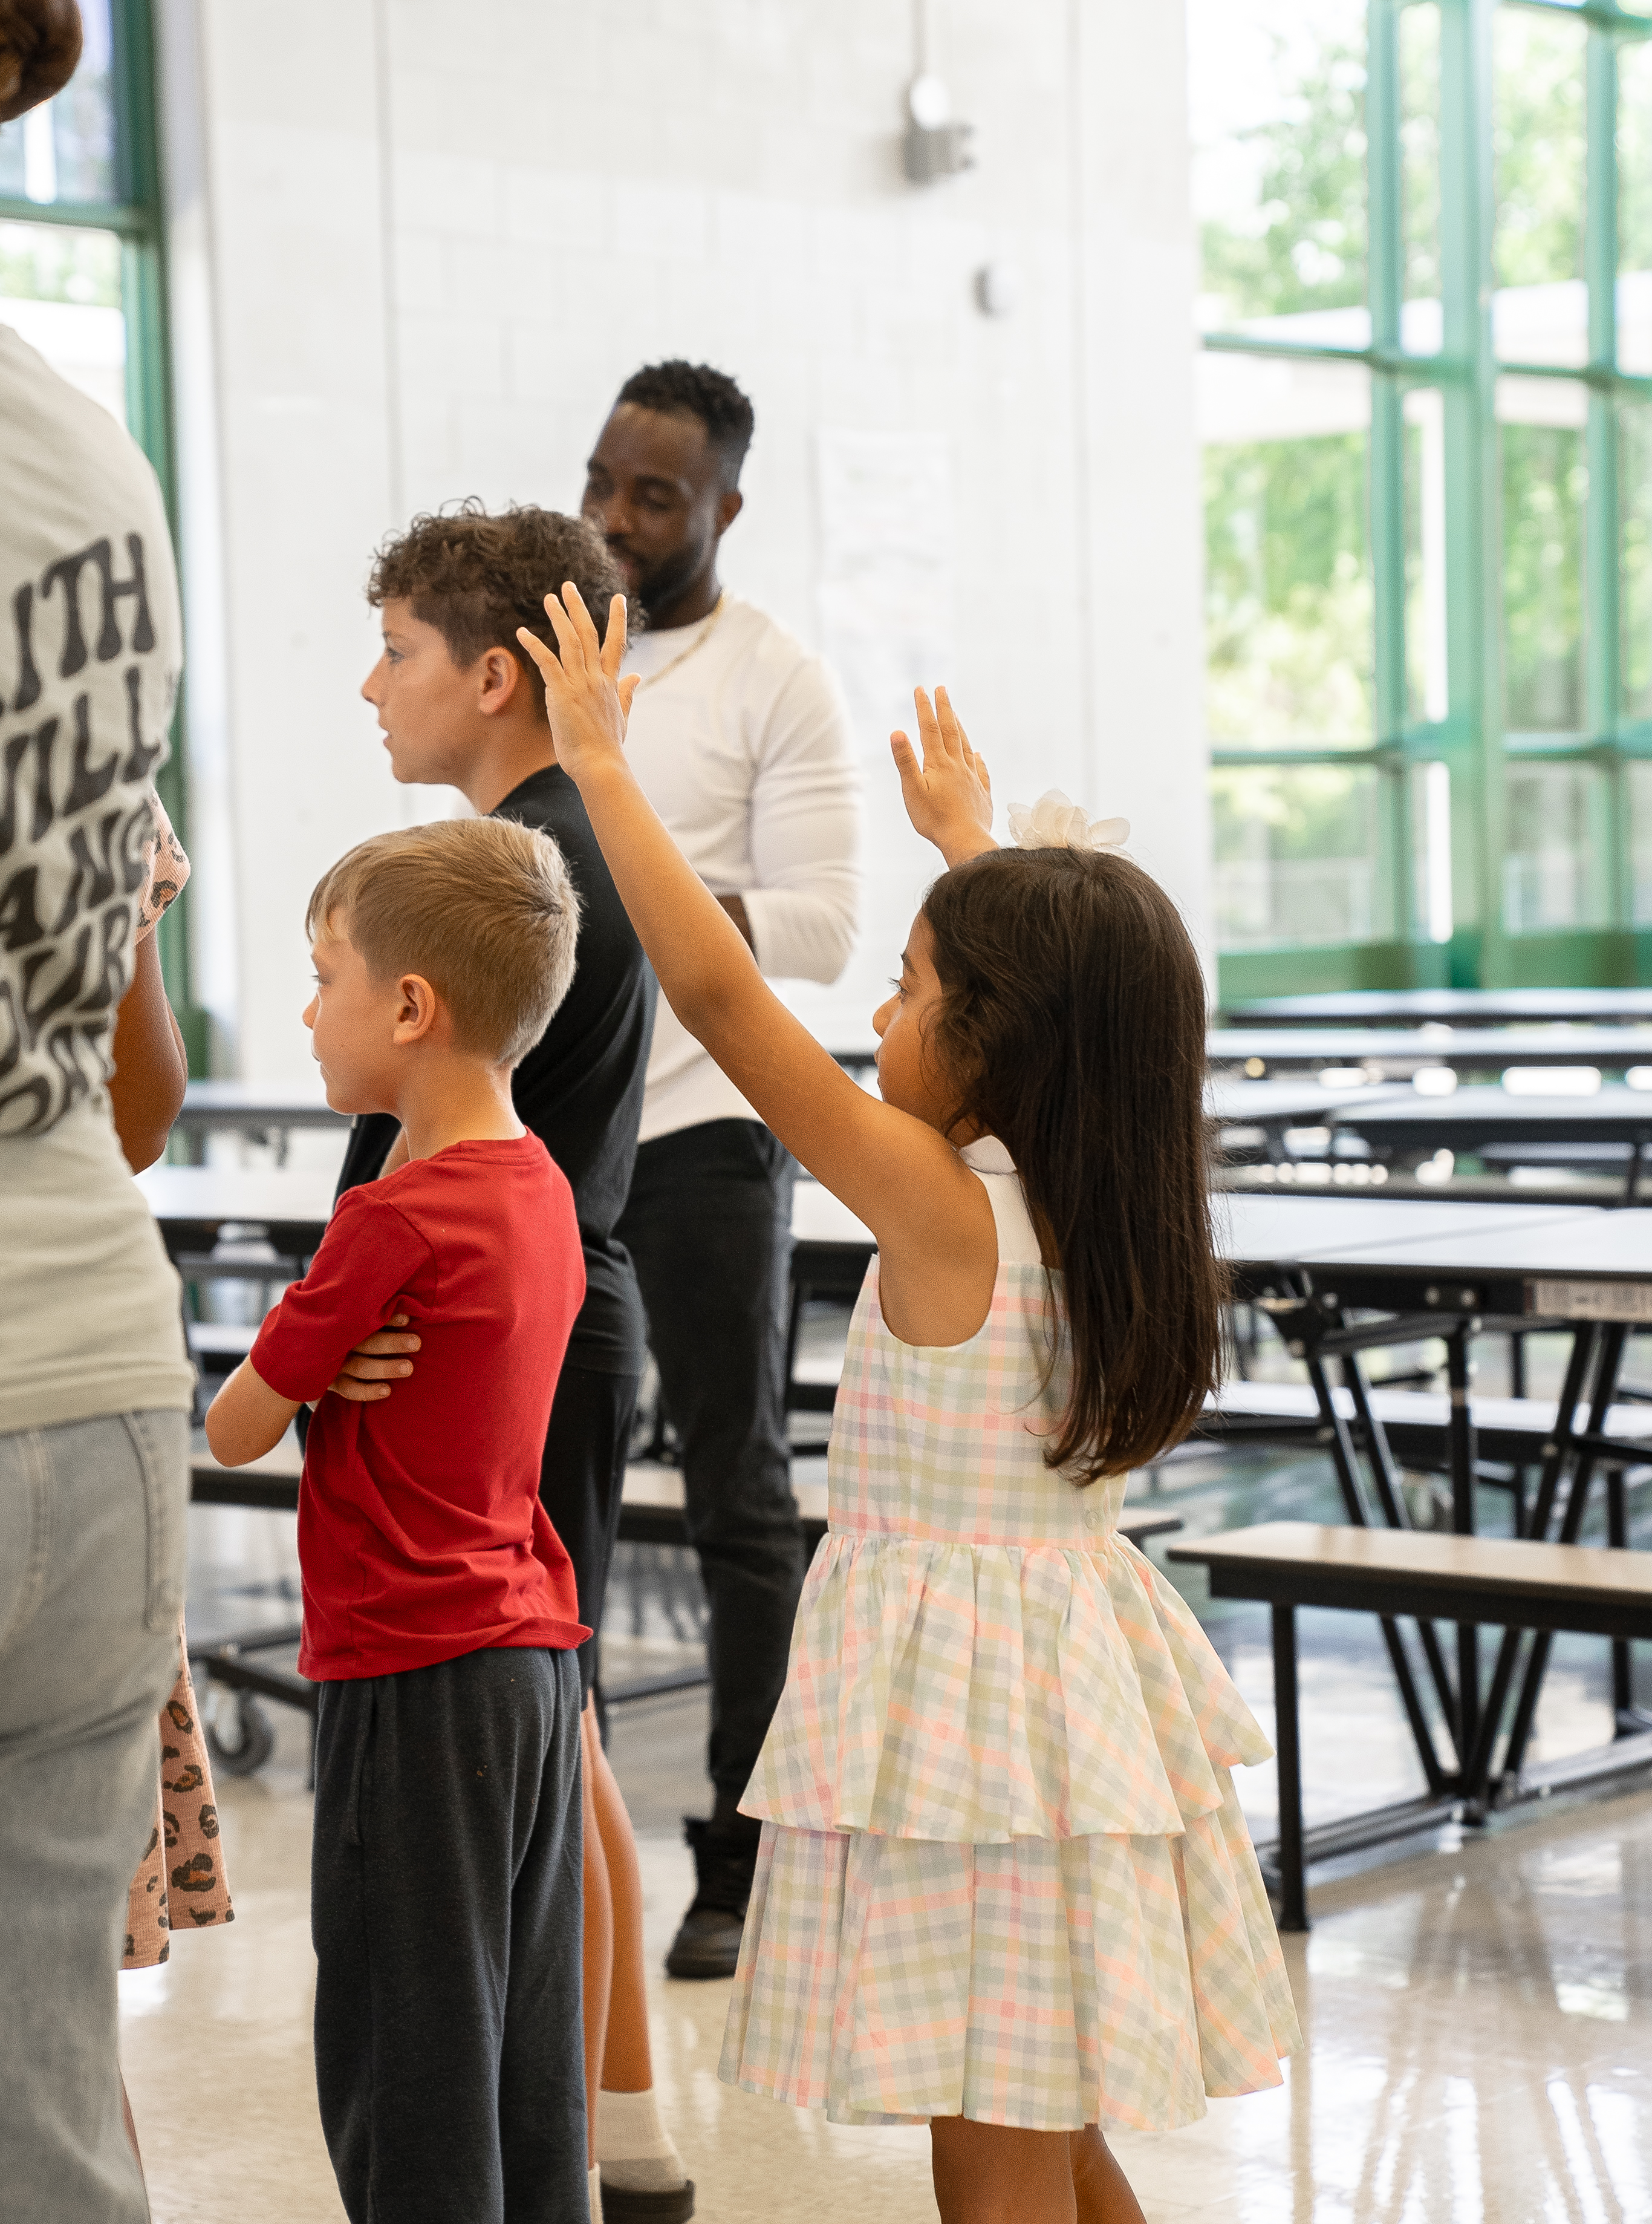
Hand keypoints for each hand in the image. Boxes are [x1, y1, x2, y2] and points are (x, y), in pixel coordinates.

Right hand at [328, 1313, 420, 1403]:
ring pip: (360, 1366)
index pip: (366, 1320)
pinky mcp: (332, 1383)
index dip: (388, 1320)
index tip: (407, 1320)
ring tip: (408, 1368)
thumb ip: (376, 1317)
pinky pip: (350, 1390)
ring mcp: (334, 1364)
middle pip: (366, 1343)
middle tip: (416, 1343)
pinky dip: (367, 1391)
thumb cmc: (349, 1335)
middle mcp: (339, 1343)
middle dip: (391, 1343)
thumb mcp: (356, 1324)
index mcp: (346, 1324)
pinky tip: (387, 1391)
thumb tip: (408, 1314)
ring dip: (384, 1368)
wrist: (312, 1356)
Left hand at [516, 584, 638, 786]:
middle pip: (589, 634)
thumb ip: (627, 694)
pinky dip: (534, 645)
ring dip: (559, 617)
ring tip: (549, 598)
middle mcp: (597, 678)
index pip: (616, 644)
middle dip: (578, 608)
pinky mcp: (562, 693)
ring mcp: (580, 684)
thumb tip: (638, 677)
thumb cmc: (608, 748)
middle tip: (568, 586)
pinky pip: (547, 662)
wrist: (600, 765)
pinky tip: (522, 632)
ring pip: (570, 641)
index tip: (618, 598)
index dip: (617, 619)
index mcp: (611, 683)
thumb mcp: (622, 717)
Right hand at [890, 687, 996, 866]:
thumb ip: (906, 760)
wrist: (965, 840)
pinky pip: (980, 770)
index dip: (924, 708)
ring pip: (965, 746)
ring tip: (954, 715)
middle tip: (941, 689)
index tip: (921, 689)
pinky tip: (977, 755)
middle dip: (944, 708)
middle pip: (951, 731)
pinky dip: (977, 759)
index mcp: (939, 763)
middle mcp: (958, 765)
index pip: (930, 729)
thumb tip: (897, 732)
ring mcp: (972, 778)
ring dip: (959, 728)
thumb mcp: (913, 789)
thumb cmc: (934, 819)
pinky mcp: (981, 794)